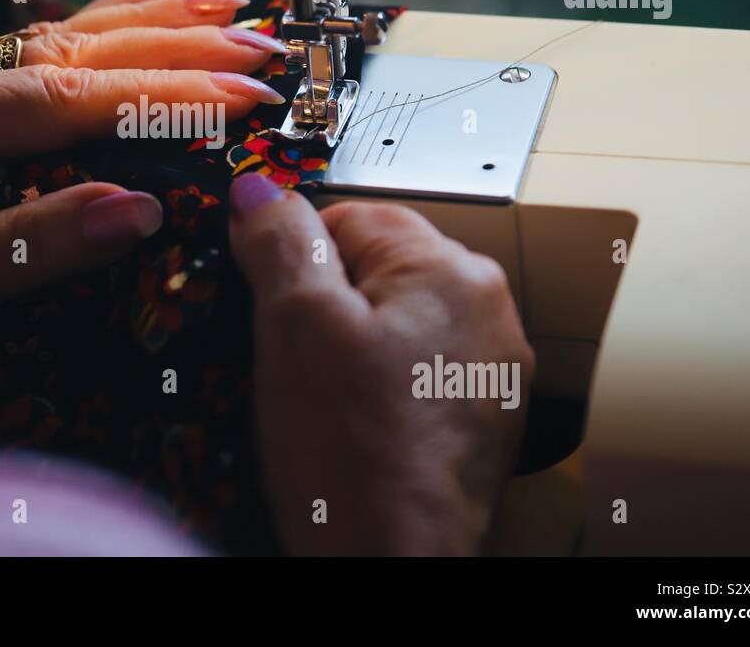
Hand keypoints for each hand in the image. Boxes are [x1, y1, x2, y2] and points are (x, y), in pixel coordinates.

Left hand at [0, 0, 287, 402]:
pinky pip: (37, 50)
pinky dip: (98, 23)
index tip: (240, 94)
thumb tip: (141, 208)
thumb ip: (36, 244)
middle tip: (261, 45)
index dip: (163, 93)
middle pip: (78, 51)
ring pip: (64, 38)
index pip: (72, 96)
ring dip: (152, 24)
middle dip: (178, 46)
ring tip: (229, 6)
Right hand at [228, 174, 533, 554]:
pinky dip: (380, 386)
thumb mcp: (293, 324)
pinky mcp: (481, 415)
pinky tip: (358, 426)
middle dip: (328, 304)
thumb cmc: (353, 455)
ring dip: (352, 347)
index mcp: (452, 269)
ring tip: (331, 403)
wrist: (392, 564)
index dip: (298, 258)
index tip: (278, 306)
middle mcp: (488, 309)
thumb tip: (258, 186)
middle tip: (303, 363)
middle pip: (376, 267)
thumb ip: (279, 239)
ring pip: (392, 320)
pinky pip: (413, 368)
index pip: (351, 215)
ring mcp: (490, 367)